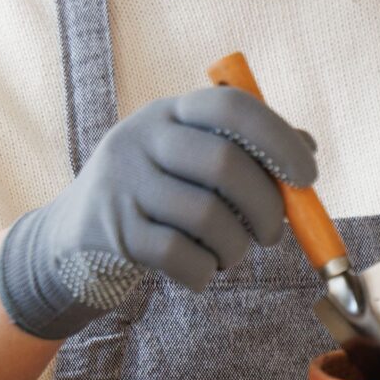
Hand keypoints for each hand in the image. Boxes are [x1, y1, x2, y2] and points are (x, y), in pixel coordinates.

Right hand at [0, 87, 317, 339]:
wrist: (71, 244)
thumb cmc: (154, 200)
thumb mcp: (189, 163)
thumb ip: (245, 152)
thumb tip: (307, 148)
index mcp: (168, 113)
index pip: (230, 107)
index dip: (278, 139)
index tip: (308, 176)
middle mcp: (140, 138)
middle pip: (225, 163)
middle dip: (266, 206)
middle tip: (272, 235)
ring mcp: (122, 184)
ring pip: (207, 216)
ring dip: (236, 247)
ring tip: (230, 255)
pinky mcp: (114, 233)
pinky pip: (181, 256)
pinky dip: (205, 271)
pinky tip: (202, 272)